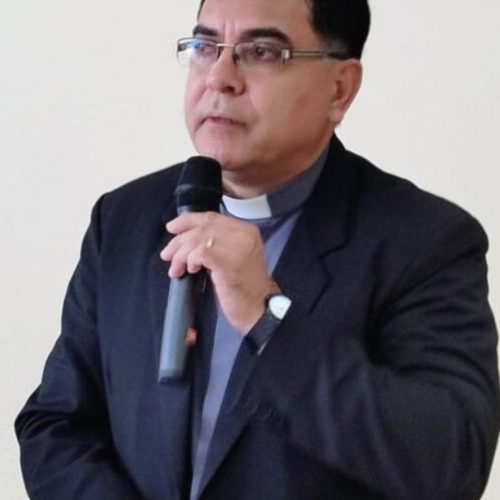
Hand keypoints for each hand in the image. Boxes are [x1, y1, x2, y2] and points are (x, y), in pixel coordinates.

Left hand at [160, 212, 278, 333]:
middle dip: (179, 241)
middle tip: (167, 255)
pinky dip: (190, 261)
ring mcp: (238, 247)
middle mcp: (244, 234)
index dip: (188, 221)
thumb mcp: (233, 257)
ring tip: (177, 269)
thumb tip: (186, 237)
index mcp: (246, 230)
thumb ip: (218, 243)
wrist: (259, 308)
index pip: (211, 217)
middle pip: (202, 227)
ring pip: (198, 240)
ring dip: (181, 255)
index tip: (172, 228)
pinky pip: (200, 253)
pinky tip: (192, 271)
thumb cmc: (244, 287)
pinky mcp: (229, 262)